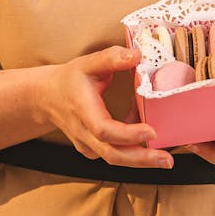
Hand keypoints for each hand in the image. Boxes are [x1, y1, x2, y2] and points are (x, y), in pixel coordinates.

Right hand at [36, 46, 172, 168]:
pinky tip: (146, 139)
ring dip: (140, 159)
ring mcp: (86, 144)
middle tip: (166, 160)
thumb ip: (111, 57)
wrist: (47, 97)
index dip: (128, 134)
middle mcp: (83, 132)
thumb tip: (137, 55)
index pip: (103, 129)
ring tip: (164, 158)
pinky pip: (113, 154)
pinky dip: (132, 151)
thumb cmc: (70, 79)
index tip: (152, 131)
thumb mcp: (87, 62)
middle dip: (141, 159)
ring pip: (113, 158)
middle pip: (112, 154)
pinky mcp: (92, 148)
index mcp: (82, 109)